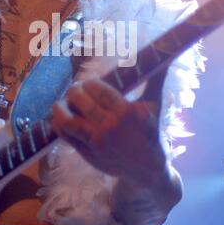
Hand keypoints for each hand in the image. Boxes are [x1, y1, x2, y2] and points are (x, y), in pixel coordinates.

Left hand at [52, 78, 166, 182]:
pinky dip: (57, 123)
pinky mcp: (87, 153)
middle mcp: (109, 127)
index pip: (98, 89)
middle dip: (74, 90)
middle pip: (80, 100)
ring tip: (63, 102)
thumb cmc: (150, 132)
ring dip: (60, 107)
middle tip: (77, 89)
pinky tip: (60, 116)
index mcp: (125, 112)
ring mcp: (96, 142)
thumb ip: (156, 78)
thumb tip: (166, 55)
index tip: (90, 83)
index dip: (90, 83)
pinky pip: (65, 136)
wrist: (146, 169)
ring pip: (67, 120)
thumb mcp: (154, 105)